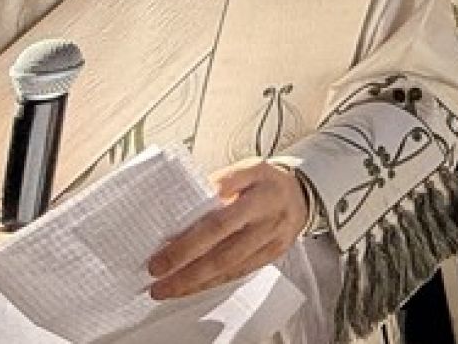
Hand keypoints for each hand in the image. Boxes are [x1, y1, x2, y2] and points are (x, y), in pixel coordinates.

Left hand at [147, 159, 309, 301]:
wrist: (301, 195)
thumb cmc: (267, 182)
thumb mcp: (247, 169)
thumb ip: (220, 182)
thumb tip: (184, 203)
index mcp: (258, 191)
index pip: (220, 217)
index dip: (190, 237)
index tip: (162, 245)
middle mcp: (266, 218)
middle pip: (222, 247)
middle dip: (185, 263)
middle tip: (156, 272)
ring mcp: (270, 240)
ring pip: (228, 267)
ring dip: (193, 281)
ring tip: (165, 288)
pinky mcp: (271, 256)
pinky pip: (237, 274)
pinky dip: (210, 283)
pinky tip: (190, 288)